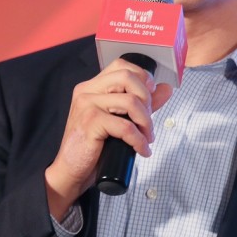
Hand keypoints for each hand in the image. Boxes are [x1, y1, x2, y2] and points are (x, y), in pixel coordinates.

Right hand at [44, 58, 172, 217]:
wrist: (71, 170)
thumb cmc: (92, 146)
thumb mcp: (118, 120)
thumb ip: (141, 103)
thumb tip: (165, 88)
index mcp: (92, 86)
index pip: (121, 65)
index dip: (142, 77)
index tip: (150, 96)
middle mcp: (87, 91)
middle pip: (127, 77)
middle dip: (146, 98)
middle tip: (148, 120)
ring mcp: (87, 105)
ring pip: (130, 101)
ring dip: (146, 122)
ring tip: (147, 137)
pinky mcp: (91, 123)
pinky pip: (125, 127)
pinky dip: (139, 140)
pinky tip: (141, 149)